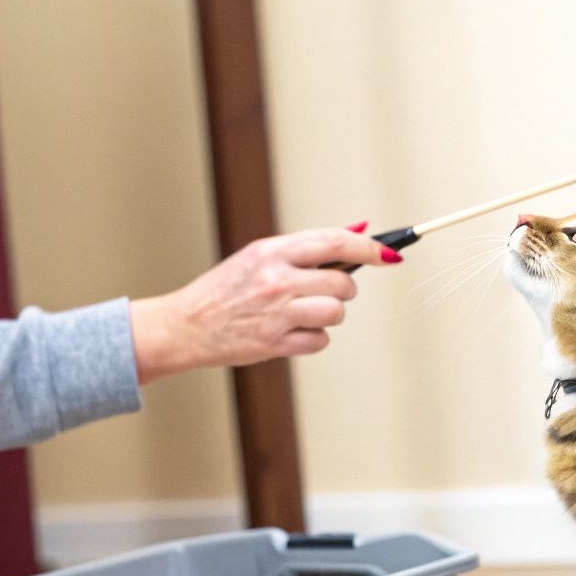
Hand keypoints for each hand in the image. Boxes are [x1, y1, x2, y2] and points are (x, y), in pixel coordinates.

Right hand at [127, 223, 399, 382]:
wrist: (186, 325)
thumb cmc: (225, 290)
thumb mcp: (258, 256)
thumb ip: (305, 247)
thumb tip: (358, 231)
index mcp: (271, 251)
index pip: (334, 242)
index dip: (369, 248)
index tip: (390, 254)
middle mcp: (275, 280)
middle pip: (343, 282)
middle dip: (344, 290)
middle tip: (327, 291)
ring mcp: (275, 313)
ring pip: (335, 313)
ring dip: (330, 315)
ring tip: (306, 313)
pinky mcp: (274, 344)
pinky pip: (320, 341)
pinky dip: (313, 338)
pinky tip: (291, 332)